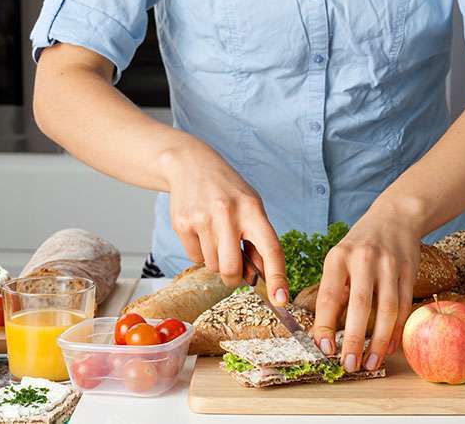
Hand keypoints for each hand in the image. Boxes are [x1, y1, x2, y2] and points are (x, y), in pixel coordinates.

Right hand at [161, 144, 288, 305]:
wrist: (190, 165)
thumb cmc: (228, 191)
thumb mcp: (251, 206)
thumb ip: (258, 240)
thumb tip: (264, 277)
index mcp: (252, 209)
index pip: (271, 248)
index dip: (278, 276)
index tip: (282, 299)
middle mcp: (228, 213)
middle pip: (231, 268)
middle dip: (233, 278)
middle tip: (234, 271)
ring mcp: (203, 218)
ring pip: (213, 265)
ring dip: (216, 260)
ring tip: (216, 235)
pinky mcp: (182, 224)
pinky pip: (195, 258)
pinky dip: (200, 252)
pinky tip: (201, 231)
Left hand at [312, 207, 420, 371]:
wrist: (396, 217)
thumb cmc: (360, 245)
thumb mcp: (340, 258)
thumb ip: (335, 289)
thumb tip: (326, 331)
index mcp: (338, 257)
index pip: (329, 296)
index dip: (326, 325)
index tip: (324, 349)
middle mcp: (364, 259)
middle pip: (361, 305)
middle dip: (355, 340)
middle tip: (349, 365)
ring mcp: (389, 265)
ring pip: (387, 309)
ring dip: (379, 341)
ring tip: (371, 363)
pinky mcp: (409, 271)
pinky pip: (404, 306)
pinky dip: (397, 330)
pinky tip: (389, 347)